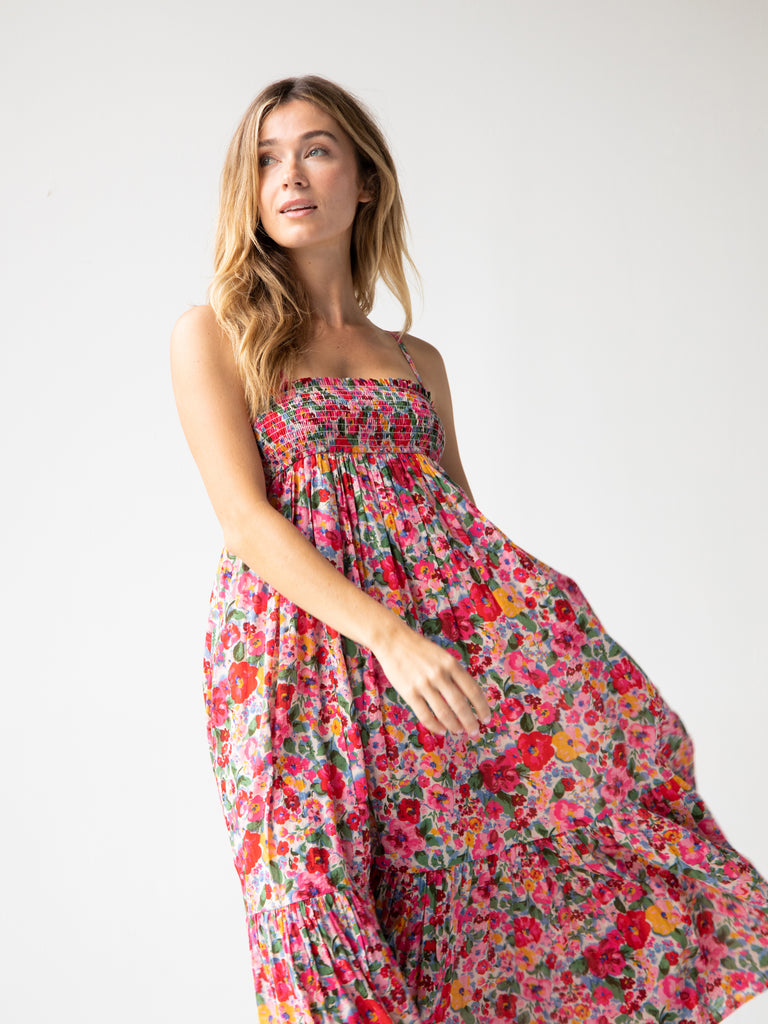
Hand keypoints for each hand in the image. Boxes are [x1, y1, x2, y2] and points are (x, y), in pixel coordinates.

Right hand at [370, 618, 491, 736]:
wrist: (393, 640)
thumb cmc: (421, 649)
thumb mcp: (443, 656)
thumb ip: (455, 674)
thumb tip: (469, 698)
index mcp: (451, 664)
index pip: (472, 690)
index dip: (481, 707)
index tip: (486, 719)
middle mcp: (439, 674)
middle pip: (460, 705)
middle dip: (470, 722)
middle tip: (475, 732)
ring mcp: (423, 684)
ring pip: (444, 713)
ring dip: (454, 726)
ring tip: (459, 732)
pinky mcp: (409, 692)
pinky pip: (425, 715)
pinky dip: (435, 726)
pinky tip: (441, 730)